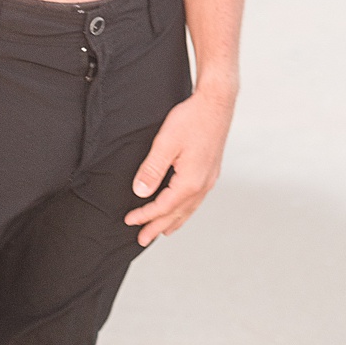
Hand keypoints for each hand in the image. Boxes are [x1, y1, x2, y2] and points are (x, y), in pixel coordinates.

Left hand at [123, 89, 234, 244]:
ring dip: (173, 221)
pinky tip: (181, 210)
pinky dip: (185, 210)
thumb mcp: (165, 144)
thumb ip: (152, 169)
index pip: (163, 207)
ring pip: (189, 209)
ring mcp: (209, 179)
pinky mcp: (210, 172)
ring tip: (162, 232)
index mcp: (190, 181)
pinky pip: (196, 199)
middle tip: (142, 239)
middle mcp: (202, 185)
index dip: (145, 216)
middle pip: (177, 214)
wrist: (216, 105)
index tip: (129, 222)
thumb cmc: (190, 120)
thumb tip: (140, 193)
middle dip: (158, 226)